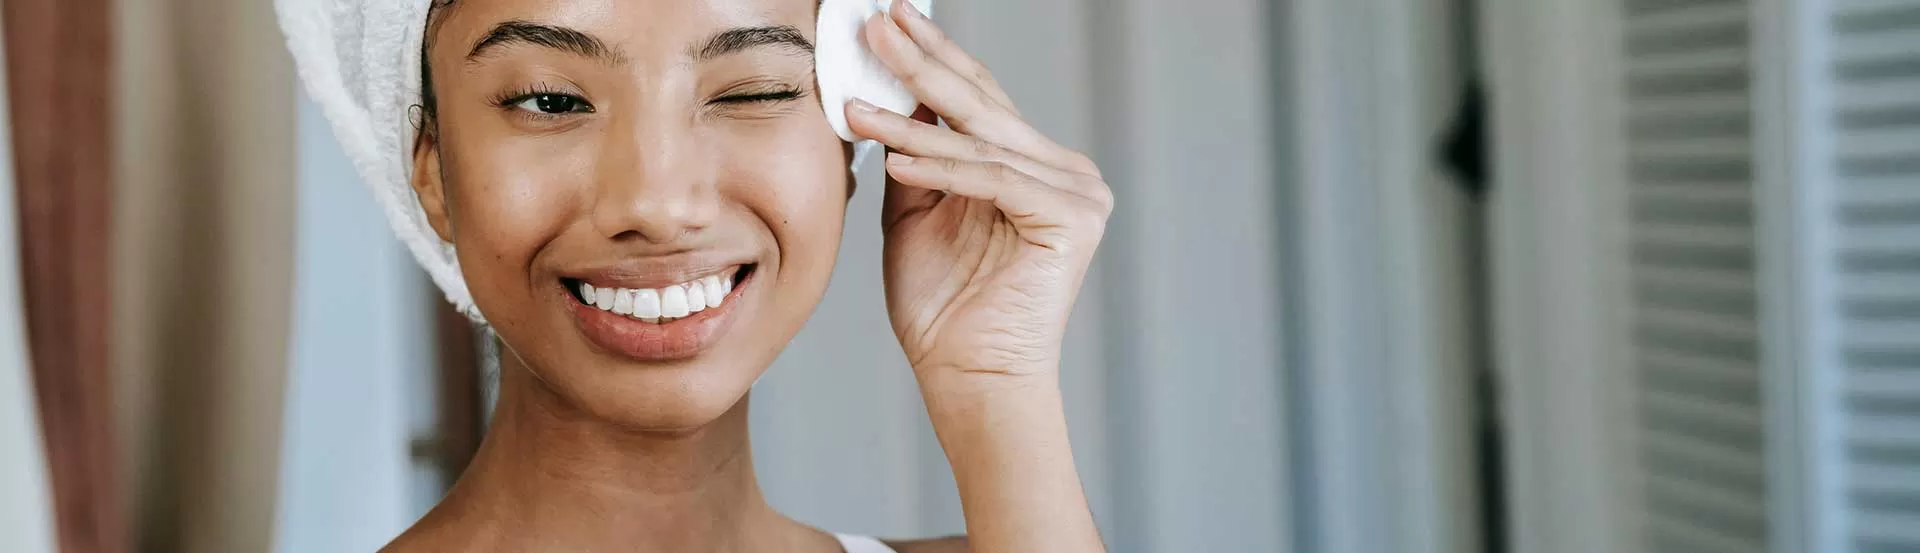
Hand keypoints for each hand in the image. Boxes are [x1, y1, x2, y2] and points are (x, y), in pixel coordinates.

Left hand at [846, 0, 1112, 389]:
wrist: (968, 376)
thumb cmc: (942, 305)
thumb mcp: (915, 210)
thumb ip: (914, 153)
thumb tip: (888, 92)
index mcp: (1032, 165)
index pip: (977, 99)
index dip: (930, 58)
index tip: (885, 21)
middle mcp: (1064, 171)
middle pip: (983, 105)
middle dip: (923, 62)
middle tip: (876, 25)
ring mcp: (1077, 193)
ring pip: (983, 141)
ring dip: (913, 120)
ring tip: (857, 107)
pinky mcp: (1073, 219)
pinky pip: (996, 179)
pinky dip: (943, 167)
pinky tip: (895, 155)